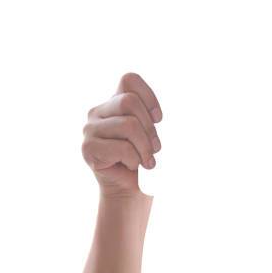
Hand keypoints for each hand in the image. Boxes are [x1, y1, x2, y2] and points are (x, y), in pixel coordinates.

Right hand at [82, 73, 162, 196]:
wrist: (131, 192)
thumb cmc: (146, 162)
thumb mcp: (153, 134)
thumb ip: (154, 117)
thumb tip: (183, 101)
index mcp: (114, 103)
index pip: (129, 80)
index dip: (149, 96)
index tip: (158, 119)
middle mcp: (98, 112)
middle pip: (130, 102)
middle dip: (149, 128)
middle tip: (155, 148)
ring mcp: (90, 129)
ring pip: (128, 125)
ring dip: (145, 147)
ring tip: (147, 161)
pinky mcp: (88, 148)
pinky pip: (121, 147)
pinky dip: (135, 160)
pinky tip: (133, 167)